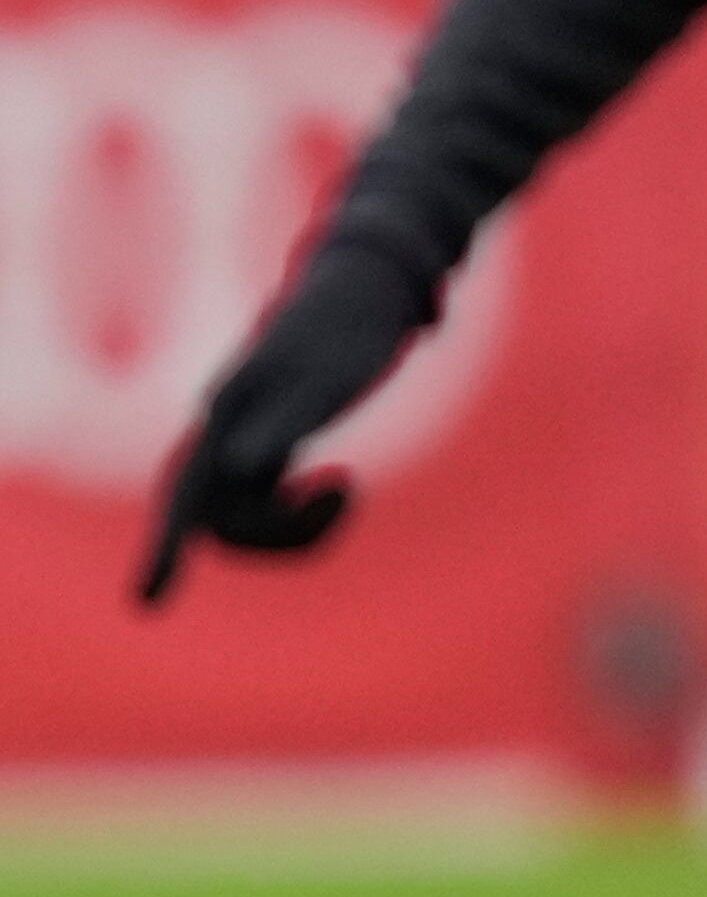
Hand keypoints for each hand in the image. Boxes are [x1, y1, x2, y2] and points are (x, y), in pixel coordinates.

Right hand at [138, 243, 427, 606]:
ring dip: (298, 528)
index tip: (149, 602)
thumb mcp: (330, 376)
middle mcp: (222, 435)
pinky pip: (266, 509)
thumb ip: (287, 417)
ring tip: (345, 487)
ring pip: (245, 522)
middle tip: (345, 487)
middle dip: (279, 535)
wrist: (367, 294)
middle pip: (220, 524)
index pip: (185, 497)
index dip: (166, 548)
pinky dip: (304, 515)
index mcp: (226, 417)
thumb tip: (245, 465)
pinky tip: (337, 482)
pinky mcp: (266, 449)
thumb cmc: (350, 330)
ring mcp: (241, 444)